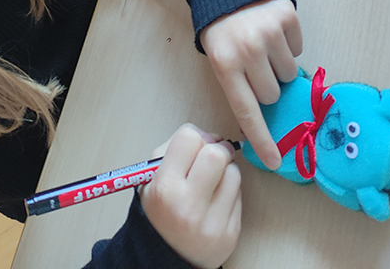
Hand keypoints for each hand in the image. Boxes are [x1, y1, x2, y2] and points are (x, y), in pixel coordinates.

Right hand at [139, 124, 240, 268]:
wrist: (167, 256)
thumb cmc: (159, 210)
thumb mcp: (150, 177)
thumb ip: (173, 149)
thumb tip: (207, 135)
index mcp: (164, 188)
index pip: (189, 138)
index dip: (195, 135)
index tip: (197, 143)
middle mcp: (188, 206)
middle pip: (216, 154)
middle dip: (217, 148)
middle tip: (213, 154)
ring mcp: (212, 223)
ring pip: (234, 173)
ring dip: (226, 169)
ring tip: (213, 179)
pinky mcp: (230, 234)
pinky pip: (240, 196)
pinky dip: (231, 191)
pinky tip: (217, 198)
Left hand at [200, 0, 301, 170]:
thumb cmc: (220, 28)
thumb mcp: (218, 58)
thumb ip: (239, 84)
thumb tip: (267, 117)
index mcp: (225, 64)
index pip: (247, 111)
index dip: (262, 139)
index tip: (275, 161)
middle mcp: (248, 49)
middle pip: (272, 94)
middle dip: (266, 85)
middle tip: (253, 65)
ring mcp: (269, 32)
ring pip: (289, 73)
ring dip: (278, 64)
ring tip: (261, 45)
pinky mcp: (287, 16)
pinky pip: (298, 48)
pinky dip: (288, 44)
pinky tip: (270, 30)